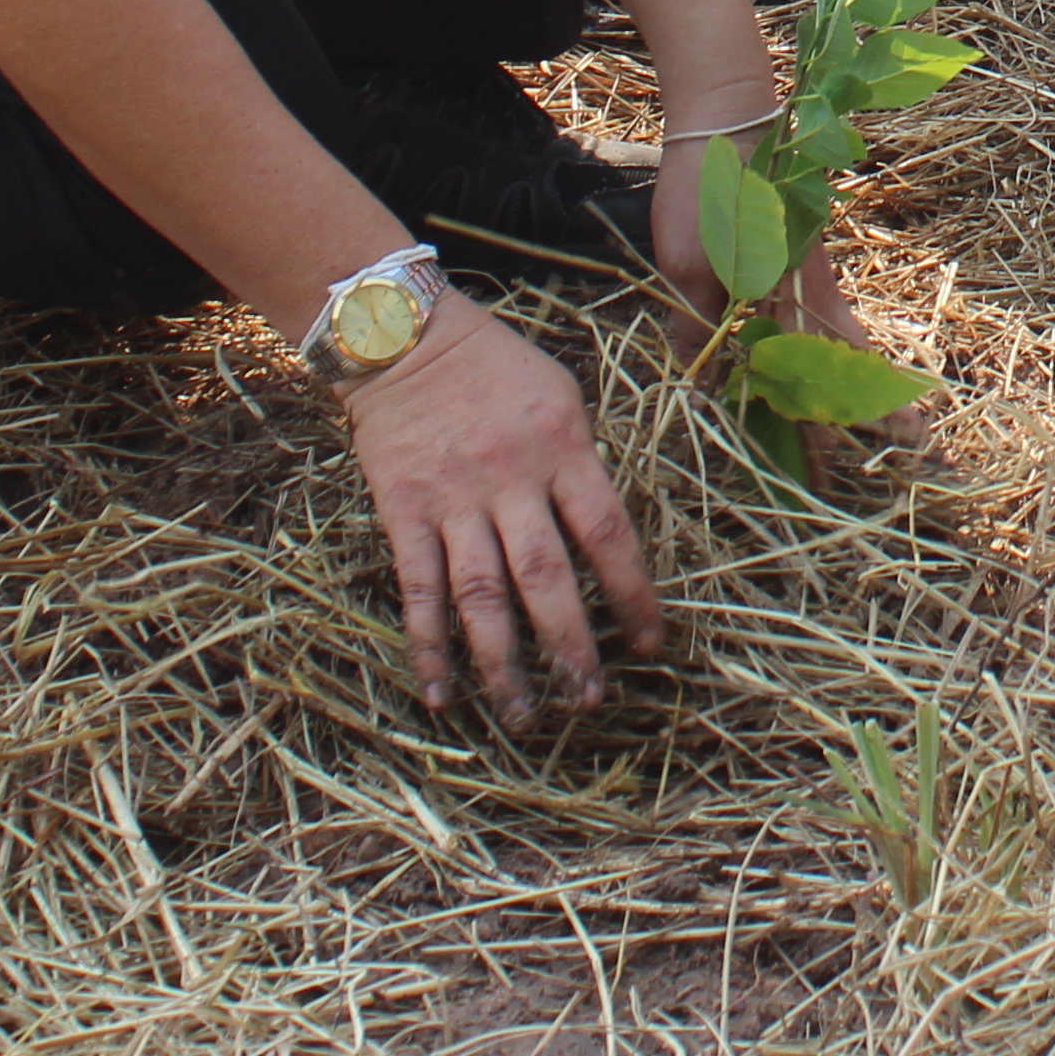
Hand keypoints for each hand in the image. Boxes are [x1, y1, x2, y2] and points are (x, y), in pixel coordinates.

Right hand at [338, 306, 667, 726]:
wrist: (405, 337)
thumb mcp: (562, 397)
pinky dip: (428, 645)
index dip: (633, 595)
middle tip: (590, 701)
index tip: (650, 643)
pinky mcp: (403, 512)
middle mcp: (511, 479)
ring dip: (504, 663)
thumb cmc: (495, 367)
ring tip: (524, 717)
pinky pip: (419, 588)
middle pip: (547, 576)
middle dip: (571, 646)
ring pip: (483, 596)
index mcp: (563, 448)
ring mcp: (454, 499)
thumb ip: (581, 466)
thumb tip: (606, 540)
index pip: (608, 534)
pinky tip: (440, 694)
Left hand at [650, 121, 935, 454]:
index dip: (853, 415)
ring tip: (870, 426)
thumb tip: (702, 388)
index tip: (889, 450)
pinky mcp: (799, 256)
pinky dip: (829, 350)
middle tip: (916, 448)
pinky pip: (820, 317)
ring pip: (840, 342)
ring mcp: (812, 272)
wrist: (730, 119)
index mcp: (794, 296)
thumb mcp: (688, 265)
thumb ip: (696, 328)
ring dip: (855, 386)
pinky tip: (818, 364)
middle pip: (853, 362)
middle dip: (880, 409)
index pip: (831, 371)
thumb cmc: (712, 193)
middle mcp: (815, 290)